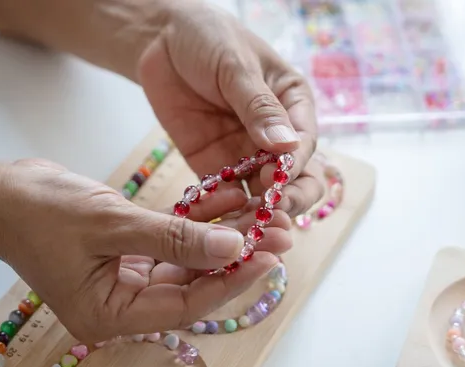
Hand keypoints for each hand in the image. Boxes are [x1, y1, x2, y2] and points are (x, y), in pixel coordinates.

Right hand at [0, 159, 291, 341]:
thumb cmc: (39, 212)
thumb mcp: (111, 223)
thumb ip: (175, 238)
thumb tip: (234, 249)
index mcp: (111, 315)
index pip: (187, 304)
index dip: (232, 280)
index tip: (270, 255)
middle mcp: (121, 306)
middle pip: (193, 284)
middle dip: (236, 255)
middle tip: (280, 229)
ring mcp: (122, 280)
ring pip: (187, 262)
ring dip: (221, 235)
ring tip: (264, 210)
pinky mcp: (124, 255)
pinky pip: (170, 243)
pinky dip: (195, 222)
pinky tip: (227, 198)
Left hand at [137, 0, 323, 215]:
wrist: (161, 38)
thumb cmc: (209, 38)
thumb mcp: (235, 65)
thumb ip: (258, 106)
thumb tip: (287, 145)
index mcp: (294, 105)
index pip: (304, 143)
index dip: (294, 166)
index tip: (279, 179)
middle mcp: (275, 136)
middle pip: (295, 180)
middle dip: (286, 200)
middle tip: (268, 213)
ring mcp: (246, 154)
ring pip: (262, 196)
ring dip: (256, 214)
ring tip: (244, 230)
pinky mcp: (215, 167)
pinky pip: (225, 197)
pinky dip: (224, 212)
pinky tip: (217, 224)